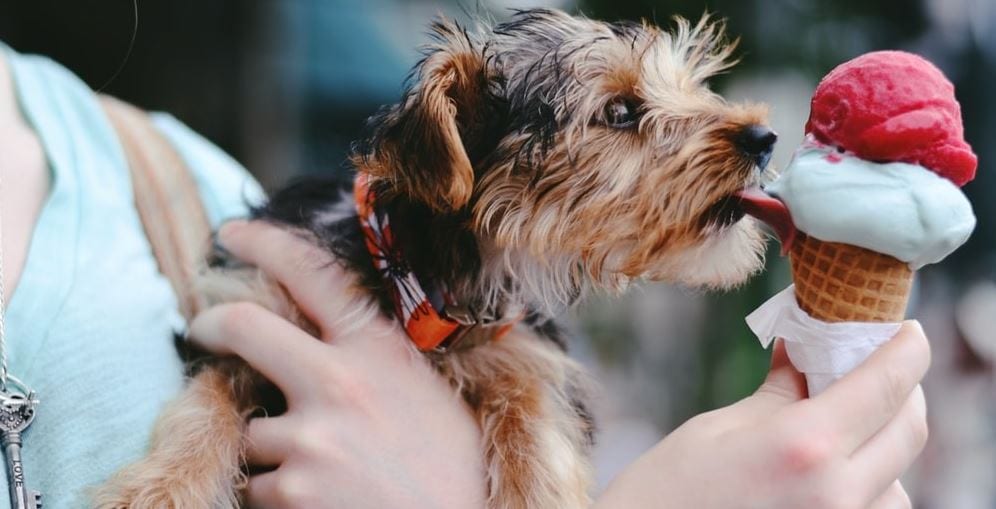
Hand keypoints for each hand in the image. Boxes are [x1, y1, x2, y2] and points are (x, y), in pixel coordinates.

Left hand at [189, 220, 486, 508]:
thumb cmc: (455, 469)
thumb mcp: (431, 393)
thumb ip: (379, 362)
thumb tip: (330, 343)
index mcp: (380, 350)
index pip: (313, 274)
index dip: (264, 244)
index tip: (232, 234)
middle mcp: (339, 383)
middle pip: (245, 328)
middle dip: (211, 324)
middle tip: (200, 327)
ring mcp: (310, 438)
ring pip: (251, 430)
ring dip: (272, 449)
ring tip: (324, 470)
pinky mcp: (291, 491)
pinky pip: (256, 485)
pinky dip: (278, 494)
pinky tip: (323, 500)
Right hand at [595, 322, 929, 508]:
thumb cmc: (665, 492)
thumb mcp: (719, 428)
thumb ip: (779, 393)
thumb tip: (804, 352)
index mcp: (804, 447)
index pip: (887, 385)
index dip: (907, 350)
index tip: (906, 331)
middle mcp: (837, 493)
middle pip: (908, 430)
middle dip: (901, 390)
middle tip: (873, 366)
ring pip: (898, 477)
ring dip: (882, 442)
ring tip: (843, 421)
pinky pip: (875, 508)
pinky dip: (867, 482)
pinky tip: (830, 468)